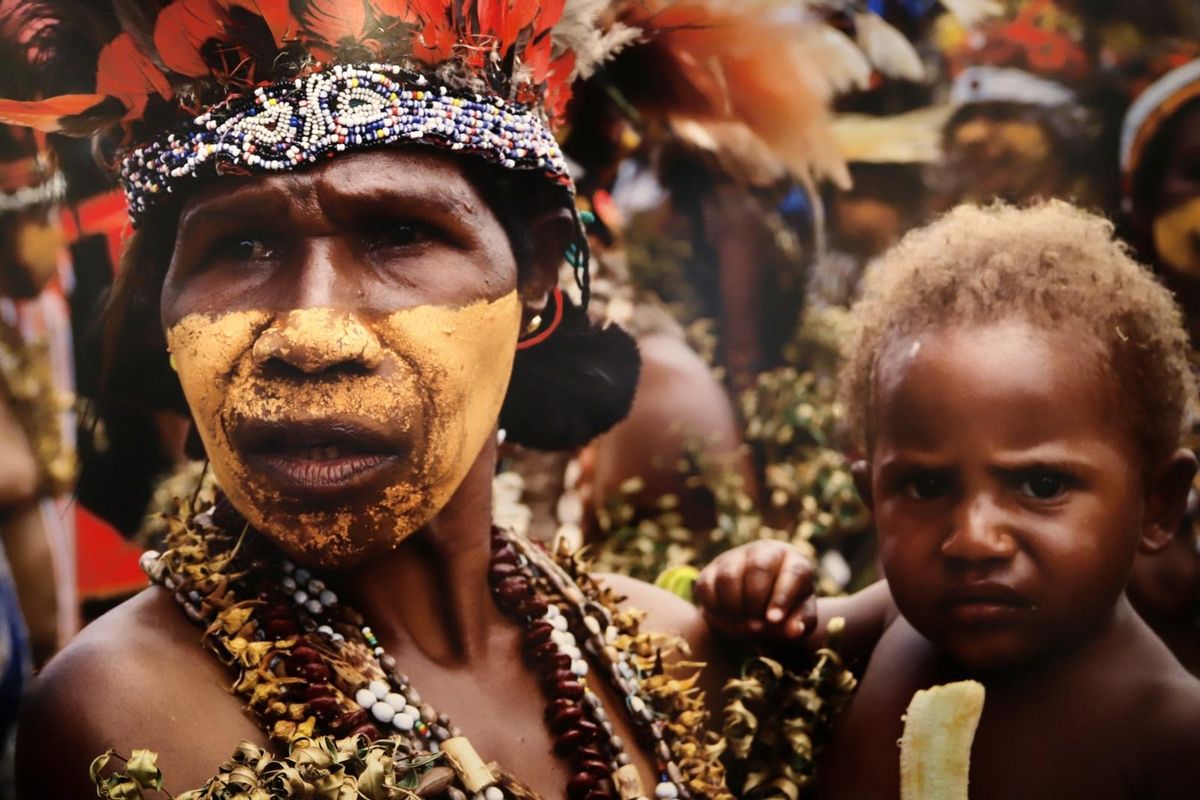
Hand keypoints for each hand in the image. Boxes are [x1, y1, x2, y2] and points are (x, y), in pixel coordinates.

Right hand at [695, 540, 817, 643]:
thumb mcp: (800, 617)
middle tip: (757, 626)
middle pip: (759, 567)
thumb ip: (802, 622)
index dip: (782, 597)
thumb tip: (794, 629)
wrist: (757, 610)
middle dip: (756, 602)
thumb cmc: (785, 610)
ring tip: (743, 624)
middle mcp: (764, 551)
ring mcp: (735, 557)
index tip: (773, 620)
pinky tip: (728, 618)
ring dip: (734, 606)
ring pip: (728, 576)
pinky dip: (715, 608)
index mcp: (793, 560)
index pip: (793, 572)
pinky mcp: (712, 570)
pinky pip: (707, 586)